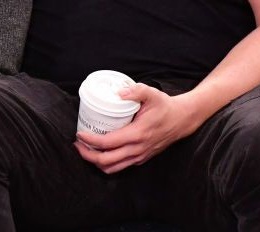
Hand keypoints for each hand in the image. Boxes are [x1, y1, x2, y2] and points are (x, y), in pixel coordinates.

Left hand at [74, 83, 194, 173]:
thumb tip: (119, 92)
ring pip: (113, 168)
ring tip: (85, 150)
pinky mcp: (141, 158)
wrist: (182, 120)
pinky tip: (100, 152)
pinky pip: (121, 166)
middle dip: (88, 155)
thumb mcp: (152, 93)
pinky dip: (107, 163)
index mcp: (137, 134)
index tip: (79, 134)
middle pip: (106, 161)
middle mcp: (138, 149)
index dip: (90, 141)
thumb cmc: (165, 106)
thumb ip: (136, 91)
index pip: (107, 143)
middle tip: (77, 144)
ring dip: (96, 162)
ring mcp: (140, 156)